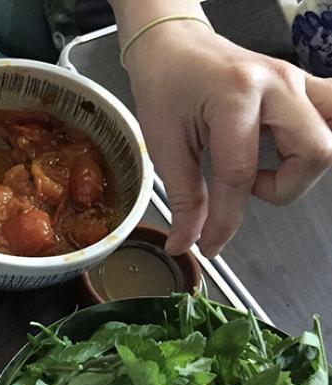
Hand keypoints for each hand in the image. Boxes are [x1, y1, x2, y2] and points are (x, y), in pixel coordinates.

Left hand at [124, 22, 331, 255]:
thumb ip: (183, 198)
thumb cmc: (165, 86)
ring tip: (264, 170)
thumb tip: (188, 242)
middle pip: (314, 152)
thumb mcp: (164, 144)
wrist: (173, 46)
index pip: (240, 174)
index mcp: (234, 96)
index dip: (226, 221)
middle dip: (282, 189)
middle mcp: (276, 84)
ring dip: (303, 168)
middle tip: (244, 189)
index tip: (210, 243)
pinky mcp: (303, 88)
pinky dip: (315, 144)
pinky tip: (288, 154)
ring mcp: (296, 83)